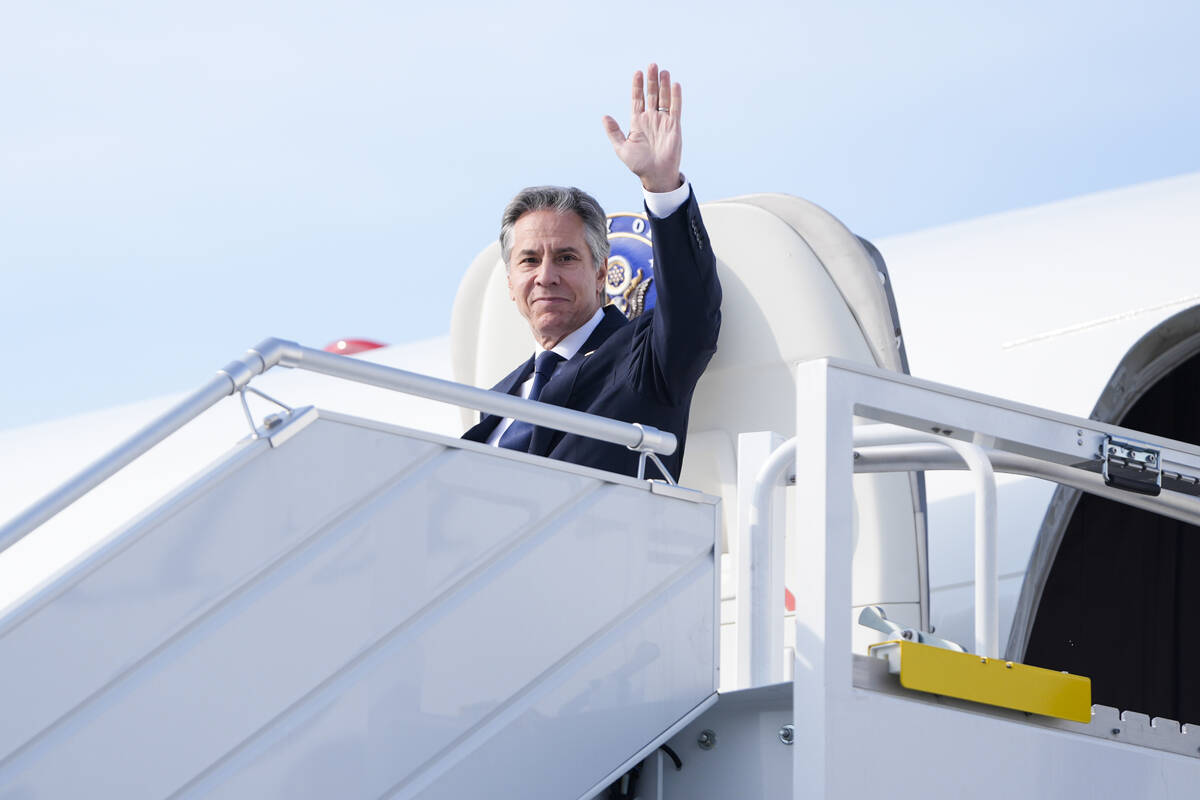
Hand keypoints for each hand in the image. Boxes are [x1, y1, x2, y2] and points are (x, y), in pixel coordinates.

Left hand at [603, 63, 682, 192]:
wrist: (655, 175)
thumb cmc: (638, 164)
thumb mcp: (621, 148)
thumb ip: (613, 132)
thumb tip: (604, 116)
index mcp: (637, 122)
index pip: (637, 99)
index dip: (637, 86)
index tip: (638, 72)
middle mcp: (650, 118)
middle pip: (651, 94)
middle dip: (651, 80)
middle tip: (652, 65)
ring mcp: (663, 121)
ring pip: (663, 98)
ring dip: (663, 85)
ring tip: (662, 71)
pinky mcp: (674, 126)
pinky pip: (675, 108)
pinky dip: (675, 97)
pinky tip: (674, 84)